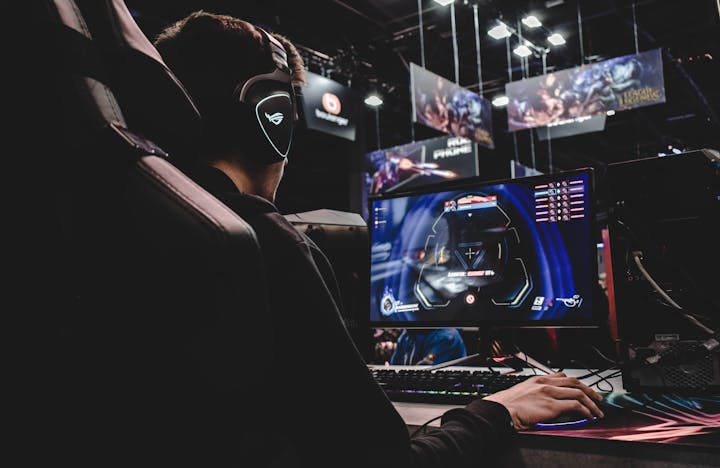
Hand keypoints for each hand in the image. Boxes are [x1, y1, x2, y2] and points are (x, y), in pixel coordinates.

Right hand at [483, 372, 603, 429]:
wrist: (500, 411)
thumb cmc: (507, 406)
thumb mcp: (522, 392)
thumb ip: (535, 393)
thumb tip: (543, 401)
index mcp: (537, 379)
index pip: (562, 376)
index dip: (576, 382)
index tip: (582, 389)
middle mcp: (545, 383)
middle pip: (574, 382)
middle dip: (589, 390)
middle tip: (597, 398)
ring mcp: (550, 393)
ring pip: (579, 393)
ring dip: (592, 403)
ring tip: (597, 411)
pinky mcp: (553, 406)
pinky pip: (576, 406)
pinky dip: (586, 411)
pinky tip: (589, 416)